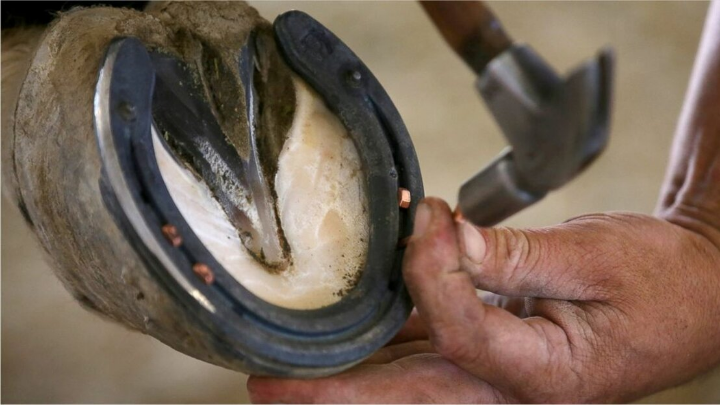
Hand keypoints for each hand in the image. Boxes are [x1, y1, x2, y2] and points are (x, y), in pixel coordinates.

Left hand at [248, 197, 719, 402]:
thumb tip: (445, 238)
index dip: (431, 275)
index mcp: (547, 376)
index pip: (461, 331)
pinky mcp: (492, 354)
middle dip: (337, 395)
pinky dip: (389, 339)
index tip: (428, 223)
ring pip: (410, 379)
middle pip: (410, 396)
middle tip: (268, 389)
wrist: (691, 292)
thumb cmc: (657, 279)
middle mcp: (512, 389)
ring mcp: (498, 378)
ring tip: (283, 374)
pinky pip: (430, 351)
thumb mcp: (595, 257)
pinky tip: (350, 329)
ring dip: (349, 375)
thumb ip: (514, 254)